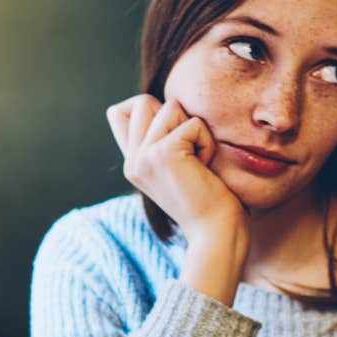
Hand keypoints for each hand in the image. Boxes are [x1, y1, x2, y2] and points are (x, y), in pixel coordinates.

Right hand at [107, 94, 248, 302]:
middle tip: (191, 153)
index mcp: (134, 164)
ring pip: (170, 105)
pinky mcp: (163, 153)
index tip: (176, 139)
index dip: (149, 111)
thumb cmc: (212, 203)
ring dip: (195, 130)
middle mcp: (133, 160)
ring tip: (199, 162)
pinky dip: (207, 142)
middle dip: (176, 117)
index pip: (119, 113)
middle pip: (142, 101)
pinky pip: (193, 124)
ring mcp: (143, 156)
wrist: (217, 235)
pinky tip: (206, 169)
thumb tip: (171, 106)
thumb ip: (165, 141)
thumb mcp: (180, 169)